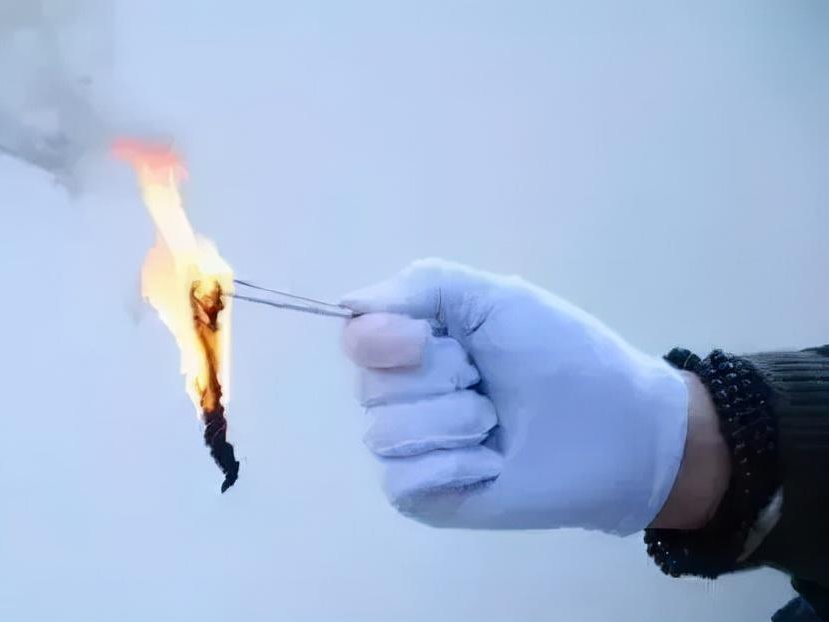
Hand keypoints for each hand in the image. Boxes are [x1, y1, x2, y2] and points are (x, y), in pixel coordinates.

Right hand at [341, 259, 688, 534]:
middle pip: (370, 386)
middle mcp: (406, 394)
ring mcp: (414, 448)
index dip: (386, 339)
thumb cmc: (561, 355)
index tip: (430, 338)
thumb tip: (348, 305)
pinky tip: (490, 464)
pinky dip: (452, 466)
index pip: (358, 338)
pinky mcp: (426, 497)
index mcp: (417, 344)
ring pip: (386, 433)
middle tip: (486, 383)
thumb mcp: (494, 297)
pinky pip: (402, 479)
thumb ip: (421, 285)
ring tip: (496, 425)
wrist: (620, 428)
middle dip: (437, 379)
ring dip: (453, 423)